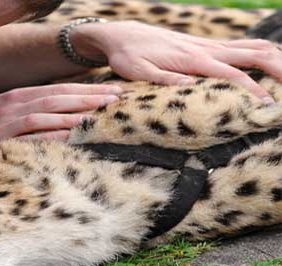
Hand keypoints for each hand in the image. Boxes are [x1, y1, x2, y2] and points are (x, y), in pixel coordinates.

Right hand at [0, 83, 121, 140]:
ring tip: (99, 116)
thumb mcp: (7, 112)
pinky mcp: (1, 141)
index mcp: (17, 95)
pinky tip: (71, 136)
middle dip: (87, 97)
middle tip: (115, 98)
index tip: (111, 90)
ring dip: (74, 115)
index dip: (86, 89)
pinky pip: (31, 137)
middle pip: (56, 98)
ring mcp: (6, 122)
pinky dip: (53, 136)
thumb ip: (34, 109)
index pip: (58, 89)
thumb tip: (70, 112)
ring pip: (45, 114)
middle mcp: (13, 104)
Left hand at [72, 21, 281, 103]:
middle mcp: (205, 49)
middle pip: (253, 54)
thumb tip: (190, 86)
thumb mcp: (138, 71)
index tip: (269, 105)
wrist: (122, 35)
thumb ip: (164, 79)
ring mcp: (208, 45)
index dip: (253, 90)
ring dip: (276, 58)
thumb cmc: (127, 56)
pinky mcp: (206, 46)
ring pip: (252, 46)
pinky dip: (261, 53)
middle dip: (279, 68)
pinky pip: (241, 46)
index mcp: (192, 59)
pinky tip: (272, 64)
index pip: (232, 74)